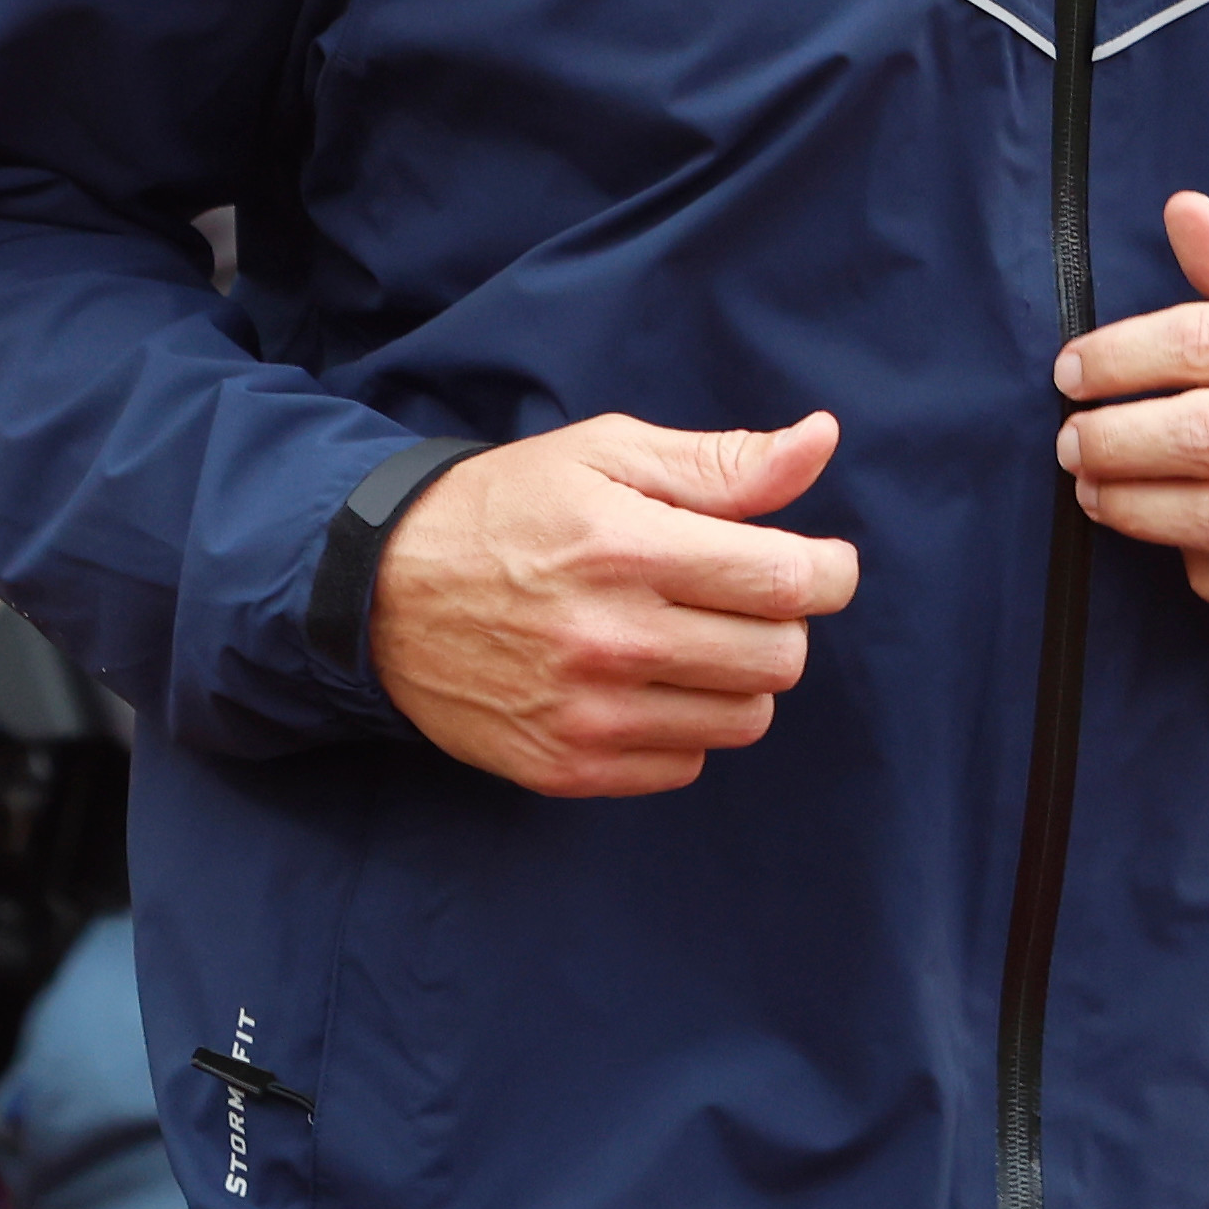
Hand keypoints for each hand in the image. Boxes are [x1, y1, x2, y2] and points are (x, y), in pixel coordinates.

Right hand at [372, 414, 855, 796]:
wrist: (380, 593)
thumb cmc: (508, 507)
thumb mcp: (607, 454)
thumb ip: (723, 462)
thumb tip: (822, 441)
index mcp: (629, 549)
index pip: (789, 581)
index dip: (828, 571)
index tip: (817, 562)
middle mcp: (611, 639)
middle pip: (780, 658)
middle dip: (781, 621)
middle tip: (739, 596)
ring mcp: (587, 714)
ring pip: (743, 720)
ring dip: (737, 677)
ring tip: (689, 637)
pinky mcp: (566, 768)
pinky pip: (685, 764)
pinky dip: (684, 726)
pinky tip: (645, 682)